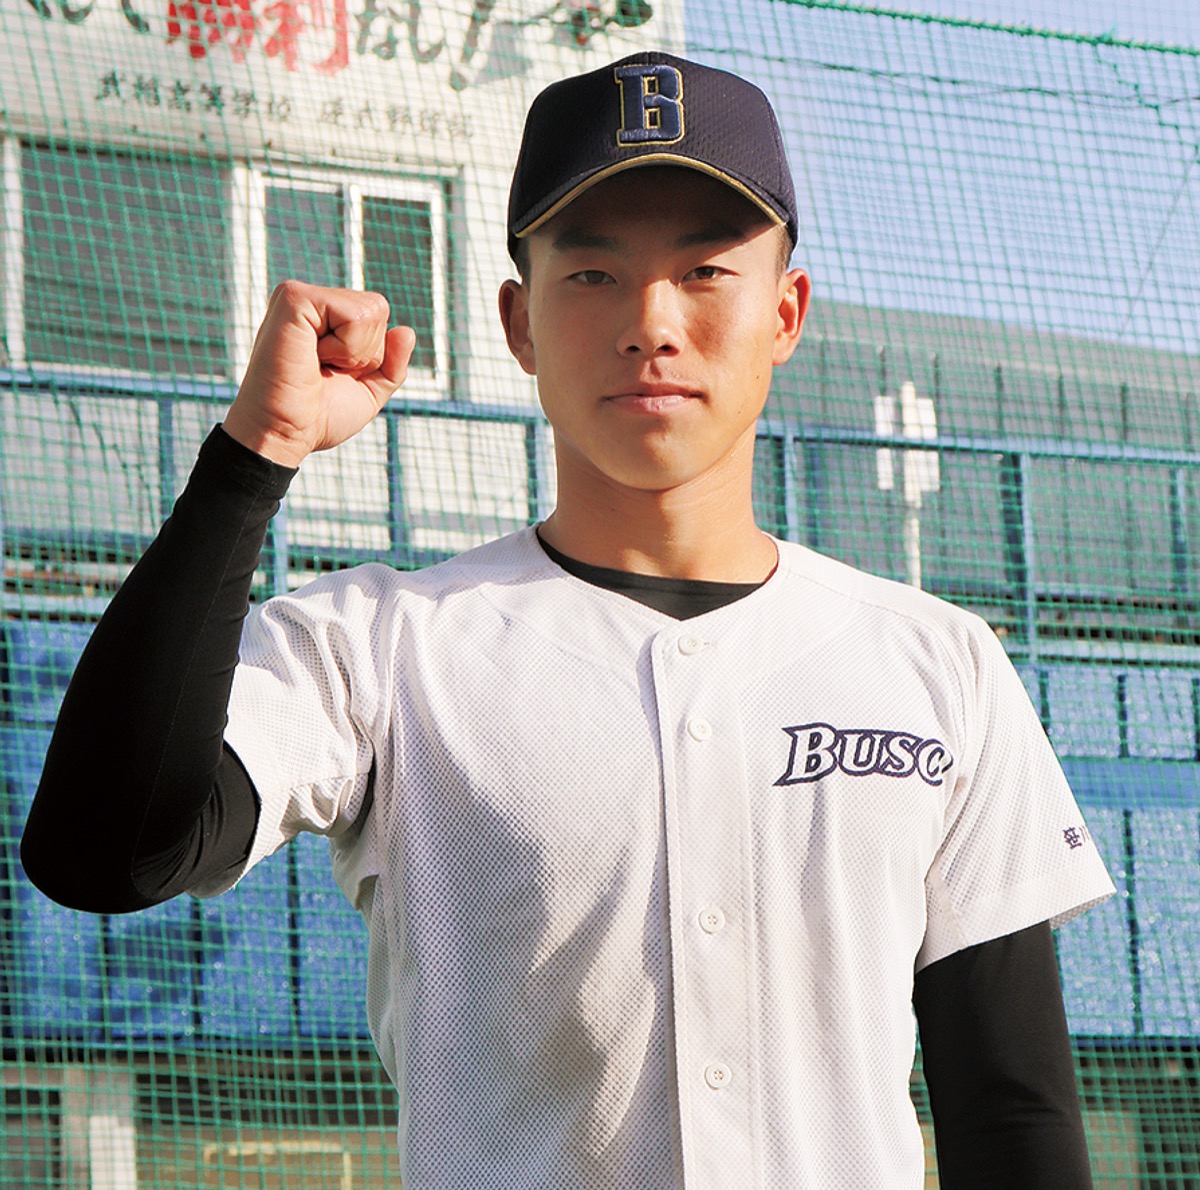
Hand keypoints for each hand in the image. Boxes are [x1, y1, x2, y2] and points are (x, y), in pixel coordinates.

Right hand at [223, 280, 415, 467]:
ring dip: (354, 352)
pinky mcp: (293, 298)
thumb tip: (406, 331)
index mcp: (324, 317)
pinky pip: (354, 314)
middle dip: (365, 353)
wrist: (285, 435)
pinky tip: (313, 358)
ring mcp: (299, 296)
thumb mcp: (369, 390)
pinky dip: (345, 347)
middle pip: (378, 309)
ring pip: (371, 310)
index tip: (333, 373)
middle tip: (325, 371)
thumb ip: (392, 363)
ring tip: (317, 365)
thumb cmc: (317, 417)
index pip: (378, 315)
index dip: (371, 355)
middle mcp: (311, 302)